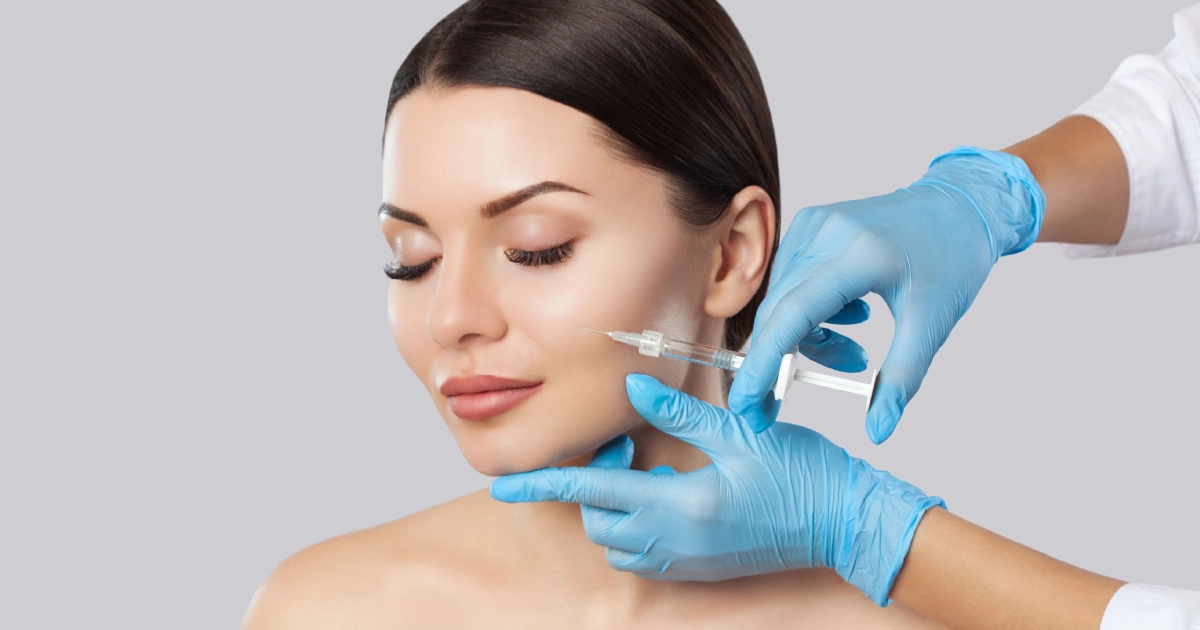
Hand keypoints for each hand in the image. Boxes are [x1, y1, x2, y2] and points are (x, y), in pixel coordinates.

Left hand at [490, 374, 942, 604]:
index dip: (543, 485)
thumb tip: (634, 390)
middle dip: (592, 489)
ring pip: (619, 544)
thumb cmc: (803, 476)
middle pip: (599, 523)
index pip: (592, 494)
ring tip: (646, 474)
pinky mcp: (703, 568)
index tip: (503, 485)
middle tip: (624, 452)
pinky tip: (667, 495)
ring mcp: (690, 561)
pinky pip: (646, 556)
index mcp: (681, 506)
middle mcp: (678, 542)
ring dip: (614, 511)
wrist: (846, 522)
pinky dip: (637, 528)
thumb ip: (681, 413)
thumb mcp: (741, 432)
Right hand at [729, 147, 1044, 442]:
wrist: (961, 205)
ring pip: (783, 299)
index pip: (794, 314)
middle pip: (780, 311)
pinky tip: (850, 316)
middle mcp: (828, 232)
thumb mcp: (934, 324)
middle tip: (778, 405)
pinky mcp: (810, 224)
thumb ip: (902, 378)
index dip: (764, 362)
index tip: (746, 403)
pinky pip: (790, 281)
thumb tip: (879, 430)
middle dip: (777, 363)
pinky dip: (809, 312)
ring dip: (806, 338)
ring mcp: (814, 224)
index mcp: (861, 254)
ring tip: (853, 353)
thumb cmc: (953, 259)